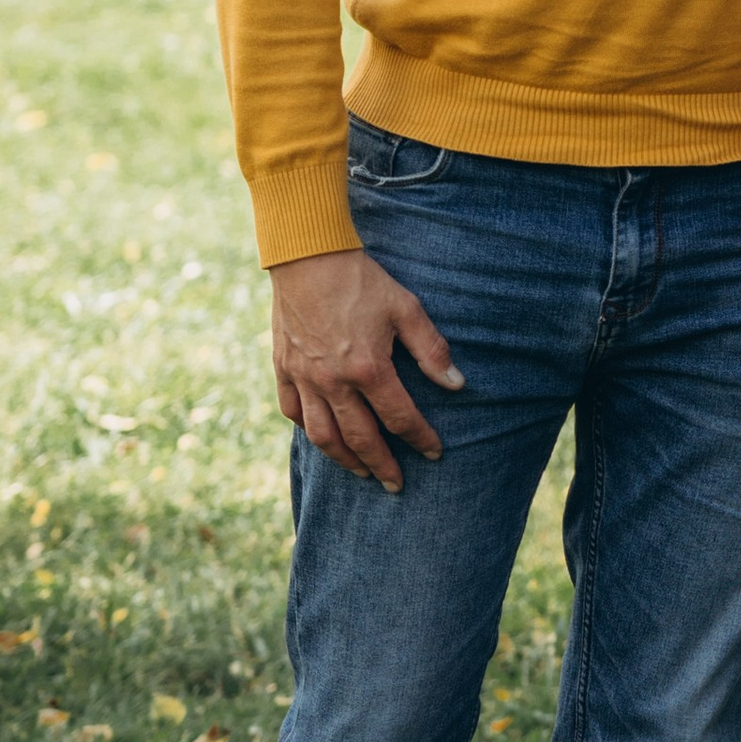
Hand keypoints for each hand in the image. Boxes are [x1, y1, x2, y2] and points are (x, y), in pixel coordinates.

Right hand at [271, 246, 462, 490]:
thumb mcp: (406, 308)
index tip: (435, 453)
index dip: (421, 439)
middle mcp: (334, 382)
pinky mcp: (283, 368)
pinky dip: (307, 429)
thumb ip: (432, 350)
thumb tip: (457, 384)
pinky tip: (321, 437)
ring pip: (323, 435)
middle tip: (396, 485)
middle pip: (361, 438)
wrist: (307, 256)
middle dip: (382, 466)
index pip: (400, 418)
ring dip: (344, 460)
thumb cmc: (361, 280)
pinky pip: (293, 411)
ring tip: (361, 472)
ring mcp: (305, 378)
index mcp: (368, 369)